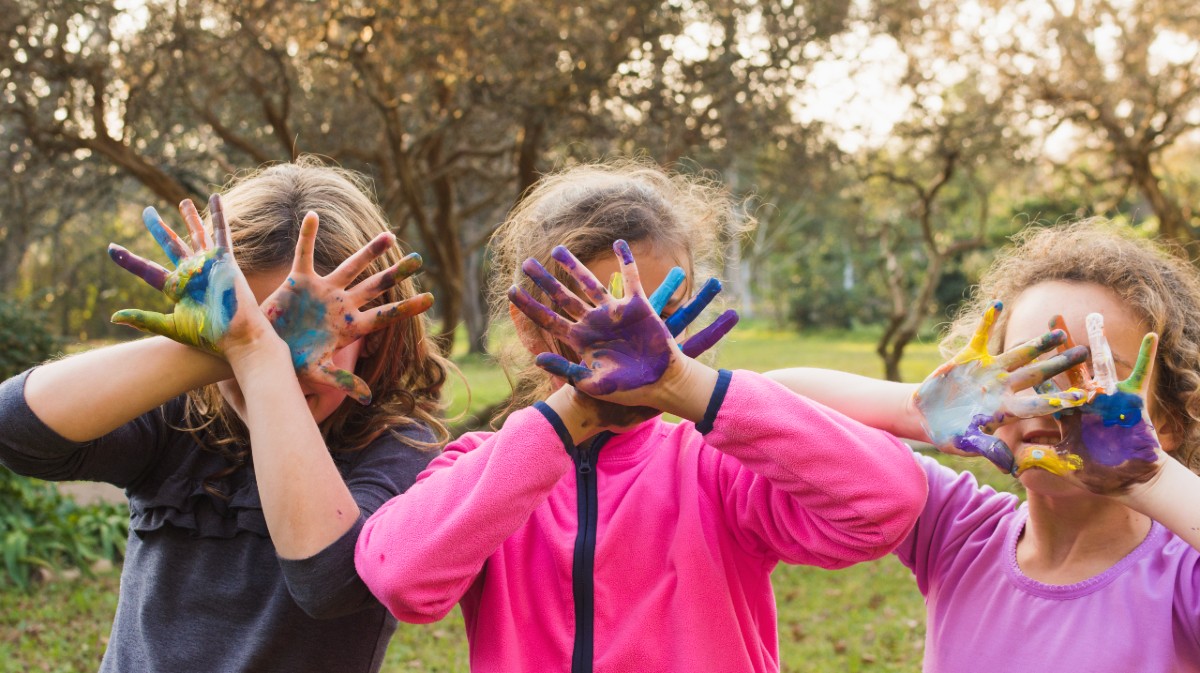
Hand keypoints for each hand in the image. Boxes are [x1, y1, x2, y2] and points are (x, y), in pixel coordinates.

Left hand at [108, 196, 256, 353]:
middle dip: (158, 228)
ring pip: (196, 235)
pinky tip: (215, 197)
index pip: (147, 269)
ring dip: (190, 218)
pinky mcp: (224, 259)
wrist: (236, 336)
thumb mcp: (170, 326)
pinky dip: (218, 214)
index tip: (111, 248)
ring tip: (183, 202)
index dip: (128, 259)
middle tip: (146, 212)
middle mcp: (191, 273)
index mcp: (176, 289)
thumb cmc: (208, 335)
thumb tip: (114, 317)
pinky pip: (220, 232)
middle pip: (171, 245)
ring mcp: (207, 264)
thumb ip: (144, 319)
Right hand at [260, 212, 432, 404]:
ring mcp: (322, 291)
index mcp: (350, 327)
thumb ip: (342, 383)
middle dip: (396, 272)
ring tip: (391, 235)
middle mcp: (341, 305)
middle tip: (419, 258)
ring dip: (369, 251)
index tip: (431, 299)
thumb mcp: (317, 374)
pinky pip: (303, 254)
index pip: (385, 316)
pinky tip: (312, 215)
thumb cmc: (290, 364)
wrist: (261, 352)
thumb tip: (369, 399)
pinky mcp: (299, 281)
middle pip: (376, 286)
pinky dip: (306, 235)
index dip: (407, 308)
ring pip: (351, 266)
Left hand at [510, 240, 735, 409]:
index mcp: (580, 340)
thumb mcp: (591, 383)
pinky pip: (631, 278)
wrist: (661, 384)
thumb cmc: (626, 389)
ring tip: (557, 249)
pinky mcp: (637, 306)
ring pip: (589, 283)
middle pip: (563, 296)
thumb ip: (566, 369)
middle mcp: (593, 322)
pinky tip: (618, 243)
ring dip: (573, 266)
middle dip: (545, 281)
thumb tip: (536, 358)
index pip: (548, 319)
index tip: (511, 290)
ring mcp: (614, 312)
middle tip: (526, 263)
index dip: (529, 305)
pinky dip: (626, 260)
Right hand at [913, 301, 1089, 472]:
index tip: (1082, 396)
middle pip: (1037, 374)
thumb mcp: (966, 444)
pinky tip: (998, 304)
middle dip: (1060, 364)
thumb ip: (987, 450)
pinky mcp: (970, 357)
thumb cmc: (948, 434)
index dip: (1059, 400)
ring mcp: (988, 370)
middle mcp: (1002, 387)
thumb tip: (1010, 466)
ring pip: (1018, 353)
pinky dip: (988, 320)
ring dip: (1037, 342)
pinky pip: (982, 336)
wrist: (926, 415)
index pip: (1037, 404)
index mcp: (1004, 409)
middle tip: (1084, 352)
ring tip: (1058, 331)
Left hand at [1014, 313, 1164, 493]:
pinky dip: (1146, 357)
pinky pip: (1140, 375)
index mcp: (1065, 414)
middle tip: (1052, 318)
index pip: (1045, 390)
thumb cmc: (1096, 475)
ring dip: (1099, 342)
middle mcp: (1084, 401)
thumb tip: (1011, 460)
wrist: (1130, 481)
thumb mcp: (1064, 465)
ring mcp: (1108, 399)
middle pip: (1069, 368)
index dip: (1033, 373)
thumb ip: (1040, 459)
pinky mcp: (1132, 401)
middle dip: (1061, 345)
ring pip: (1101, 365)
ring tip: (1095, 316)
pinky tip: (1150, 336)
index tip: (1019, 353)